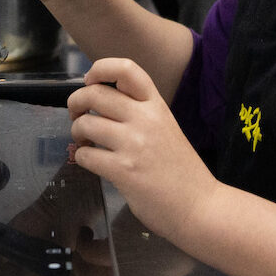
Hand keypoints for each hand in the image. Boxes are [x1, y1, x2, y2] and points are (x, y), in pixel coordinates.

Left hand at [68, 58, 217, 241]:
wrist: (199, 206)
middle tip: (76, 115)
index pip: (126, 69)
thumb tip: (101, 102)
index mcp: (156, 105)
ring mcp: (134, 144)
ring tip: (84, 142)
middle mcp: (145, 118)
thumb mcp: (165, 128)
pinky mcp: (123, 170)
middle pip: (94, 94)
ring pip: (85, 124)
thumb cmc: (181, 169)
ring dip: (76, 132)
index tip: (90, 82)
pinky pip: (85, 155)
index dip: (100, 69)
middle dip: (75, 103)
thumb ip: (139, 113)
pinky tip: (91, 161)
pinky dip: (81, 157)